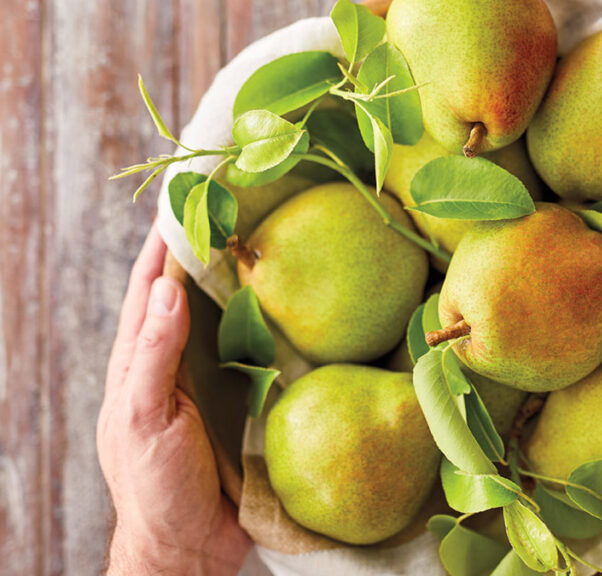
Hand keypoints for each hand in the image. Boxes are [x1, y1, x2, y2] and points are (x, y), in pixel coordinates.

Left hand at [98, 225, 250, 574]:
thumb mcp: (144, 417)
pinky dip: (271, 325)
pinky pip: (257, 353)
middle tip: (243, 204)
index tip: (191, 193)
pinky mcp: (242, 402)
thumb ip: (152, 354)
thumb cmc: (155, 487)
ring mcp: (210, 381)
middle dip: (210, 247)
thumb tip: (165, 286)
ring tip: (274, 242)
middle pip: (191, 293)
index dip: (167, 239)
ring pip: (227, 319)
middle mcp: (176, 361)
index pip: (150, 284)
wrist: (189, 548)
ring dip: (246, 282)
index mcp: (140, 359)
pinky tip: (297, 309)